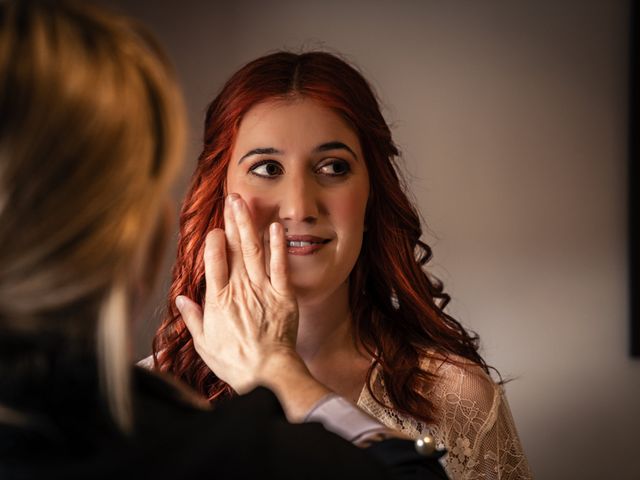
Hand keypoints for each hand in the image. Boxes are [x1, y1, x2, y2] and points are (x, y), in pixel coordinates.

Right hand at [176, 193, 300, 393]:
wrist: (268, 373)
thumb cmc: (235, 361)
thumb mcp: (204, 343)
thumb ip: (192, 317)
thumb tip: (181, 298)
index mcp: (218, 300)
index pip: (214, 263)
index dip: (213, 243)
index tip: (213, 228)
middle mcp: (240, 289)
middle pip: (235, 249)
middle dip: (232, 221)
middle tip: (231, 199)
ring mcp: (263, 290)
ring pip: (255, 251)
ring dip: (250, 225)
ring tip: (245, 203)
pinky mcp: (283, 294)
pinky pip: (280, 265)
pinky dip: (278, 245)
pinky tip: (275, 227)